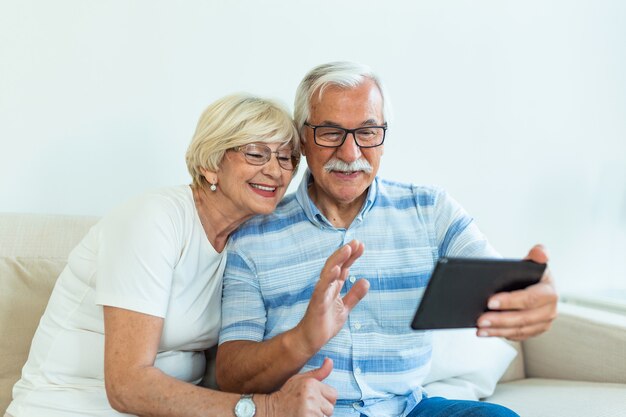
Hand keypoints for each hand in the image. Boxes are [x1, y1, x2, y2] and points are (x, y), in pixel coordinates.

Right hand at [265, 357, 336, 416]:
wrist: (271, 409)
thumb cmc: (286, 395)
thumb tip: (330, 361)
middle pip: (330, 408)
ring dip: (316, 416)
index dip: (324, 399)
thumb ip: (318, 372)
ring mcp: (310, 410)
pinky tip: (302, 416)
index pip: (333, 395)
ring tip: (303, 412)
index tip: (313, 400)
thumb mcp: (300, 379)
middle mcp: (312, 396)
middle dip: (321, 409)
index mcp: (311, 383)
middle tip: (306, 407)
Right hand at [295, 240, 369, 354]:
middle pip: (336, 265)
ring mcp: (320, 293)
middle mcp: (326, 286)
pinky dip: (328, 277)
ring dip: (337, 260)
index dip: (351, 256)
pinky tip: (335, 269)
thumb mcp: (345, 308)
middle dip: (346, 253)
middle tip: (357, 242)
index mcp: (333, 286)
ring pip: (328, 272)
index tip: (361, 245)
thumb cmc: (324, 323)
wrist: (310, 340)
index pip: (343, 267)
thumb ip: (354, 295)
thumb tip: (366, 281)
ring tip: (347, 249)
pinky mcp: (317, 302)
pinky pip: (322, 288)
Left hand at [477, 244, 557, 340]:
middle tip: (480, 319)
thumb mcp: (532, 262)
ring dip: (497, 330)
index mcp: (549, 292)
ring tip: (480, 328)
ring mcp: (543, 323)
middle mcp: (550, 310)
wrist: (528, 285)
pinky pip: (517, 336)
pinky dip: (500, 334)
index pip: (529, 298)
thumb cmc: (528, 274)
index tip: (490, 302)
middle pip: (523, 318)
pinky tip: (486, 332)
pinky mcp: (534, 331)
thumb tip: (541, 253)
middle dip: (500, 320)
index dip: (510, 301)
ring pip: (519, 330)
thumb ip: (537, 254)